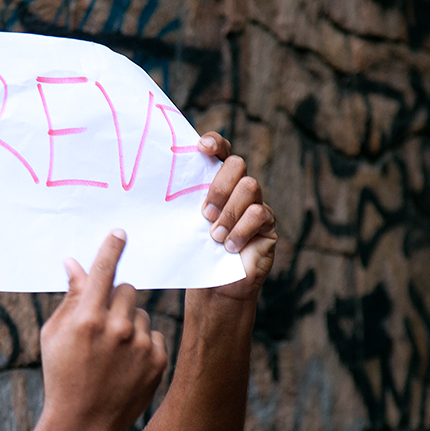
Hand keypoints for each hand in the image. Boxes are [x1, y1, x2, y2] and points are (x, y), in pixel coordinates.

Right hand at [39, 231, 167, 430]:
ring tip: (112, 352)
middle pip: (127, 289)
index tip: (120, 234)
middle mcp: (117, 328)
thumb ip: (70, 297)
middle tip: (103, 323)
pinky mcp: (157, 361)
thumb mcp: (54, 335)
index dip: (112, 248)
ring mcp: (140, 345)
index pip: (104, 270)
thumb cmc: (61, 376)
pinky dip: (142, 344)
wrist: (81, 424)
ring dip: (129, 323)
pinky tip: (126, 365)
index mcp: (87, 318)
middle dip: (115, 299)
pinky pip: (154, 334)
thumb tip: (75, 263)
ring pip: (141, 313)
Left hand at [198, 132, 276, 300]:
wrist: (215, 288)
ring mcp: (256, 204)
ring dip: (229, 213)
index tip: (201, 147)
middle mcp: (238, 188)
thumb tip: (161, 183)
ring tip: (215, 236)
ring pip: (250, 187)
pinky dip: (241, 230)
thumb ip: (184, 203)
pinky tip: (230, 247)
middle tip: (204, 214)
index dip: (215, 142)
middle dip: (219, 187)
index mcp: (216, 182)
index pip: (221, 151)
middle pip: (237, 164)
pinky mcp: (268, 224)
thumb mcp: (186, 224)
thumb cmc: (197, 253)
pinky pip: (259, 213)